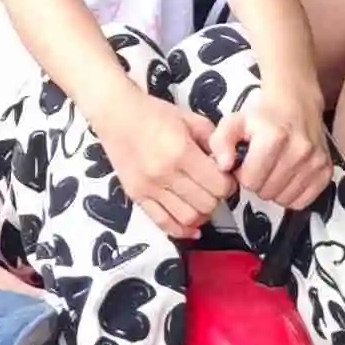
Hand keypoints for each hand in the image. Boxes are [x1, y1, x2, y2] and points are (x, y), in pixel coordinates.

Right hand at [90, 90, 234, 237]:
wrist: (115, 114)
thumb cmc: (155, 113)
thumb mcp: (191, 119)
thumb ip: (214, 142)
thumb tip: (229, 166)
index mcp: (182, 152)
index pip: (219, 186)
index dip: (229, 184)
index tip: (226, 177)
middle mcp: (165, 174)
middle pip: (206, 204)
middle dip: (217, 198)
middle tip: (214, 188)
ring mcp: (149, 188)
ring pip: (188, 218)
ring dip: (202, 215)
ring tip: (202, 202)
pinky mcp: (136, 196)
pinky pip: (163, 223)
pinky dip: (181, 230)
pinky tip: (193, 228)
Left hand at [211, 84, 333, 211]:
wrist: (296, 101)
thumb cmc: (262, 115)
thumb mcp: (234, 121)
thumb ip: (220, 143)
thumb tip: (224, 166)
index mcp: (274, 137)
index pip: (250, 181)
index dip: (242, 174)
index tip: (245, 162)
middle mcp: (299, 150)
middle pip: (267, 192)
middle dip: (258, 182)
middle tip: (260, 165)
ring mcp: (315, 161)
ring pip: (284, 200)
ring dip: (274, 189)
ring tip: (273, 169)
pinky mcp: (326, 170)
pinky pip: (303, 201)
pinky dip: (292, 193)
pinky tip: (288, 176)